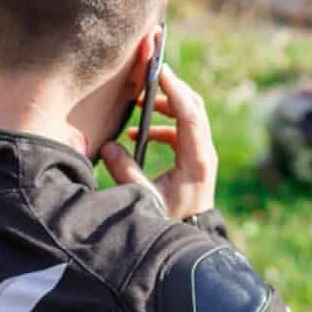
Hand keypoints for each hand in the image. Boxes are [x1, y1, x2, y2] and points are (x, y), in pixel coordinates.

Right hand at [100, 65, 218, 220]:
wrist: (190, 239)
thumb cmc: (169, 222)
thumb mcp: (144, 198)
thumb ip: (126, 172)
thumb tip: (108, 145)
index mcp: (196, 160)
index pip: (190, 115)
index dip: (174, 91)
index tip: (159, 71)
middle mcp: (204, 153)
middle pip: (194, 107)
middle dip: (171, 89)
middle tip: (149, 75)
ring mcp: (202, 155)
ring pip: (189, 116)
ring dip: (166, 106)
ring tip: (138, 103)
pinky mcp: (195, 159)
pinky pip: (182, 131)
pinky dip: (163, 125)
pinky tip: (138, 134)